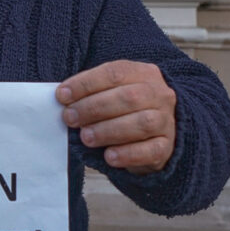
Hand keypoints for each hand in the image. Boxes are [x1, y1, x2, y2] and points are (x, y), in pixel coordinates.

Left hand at [56, 60, 176, 173]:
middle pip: (128, 97)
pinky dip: (128, 154)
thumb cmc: (125, 109)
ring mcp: (166, 121)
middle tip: (70, 118)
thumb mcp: (111, 91)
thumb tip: (63, 98)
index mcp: (144, 74)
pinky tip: (109, 156)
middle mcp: (159, 95)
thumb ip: (91, 92)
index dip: (86, 84)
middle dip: (94, 108)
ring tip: (86, 137)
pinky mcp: (167, 147)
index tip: (62, 96)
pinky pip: (151, 150)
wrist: (155, 131)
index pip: (115, 73)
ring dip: (108, 130)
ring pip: (141, 123)